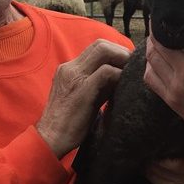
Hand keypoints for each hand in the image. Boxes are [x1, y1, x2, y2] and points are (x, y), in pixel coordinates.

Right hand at [36, 39, 130, 157]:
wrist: (50, 139)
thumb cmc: (69, 123)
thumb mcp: (84, 97)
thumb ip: (99, 84)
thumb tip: (121, 77)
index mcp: (69, 69)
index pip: (96, 47)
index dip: (115, 51)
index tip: (128, 64)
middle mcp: (70, 68)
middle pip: (101, 44)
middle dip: (121, 51)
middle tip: (134, 67)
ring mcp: (74, 76)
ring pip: (103, 51)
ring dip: (122, 59)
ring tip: (131, 74)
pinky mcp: (82, 89)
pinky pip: (106, 72)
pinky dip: (119, 74)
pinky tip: (126, 85)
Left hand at [144, 10, 183, 135]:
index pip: (177, 31)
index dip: (169, 20)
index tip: (169, 14)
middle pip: (159, 42)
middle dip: (157, 30)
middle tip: (161, 24)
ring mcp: (176, 86)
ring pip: (152, 58)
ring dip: (152, 46)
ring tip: (159, 40)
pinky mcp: (171, 100)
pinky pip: (150, 78)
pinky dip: (150, 65)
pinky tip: (158, 61)